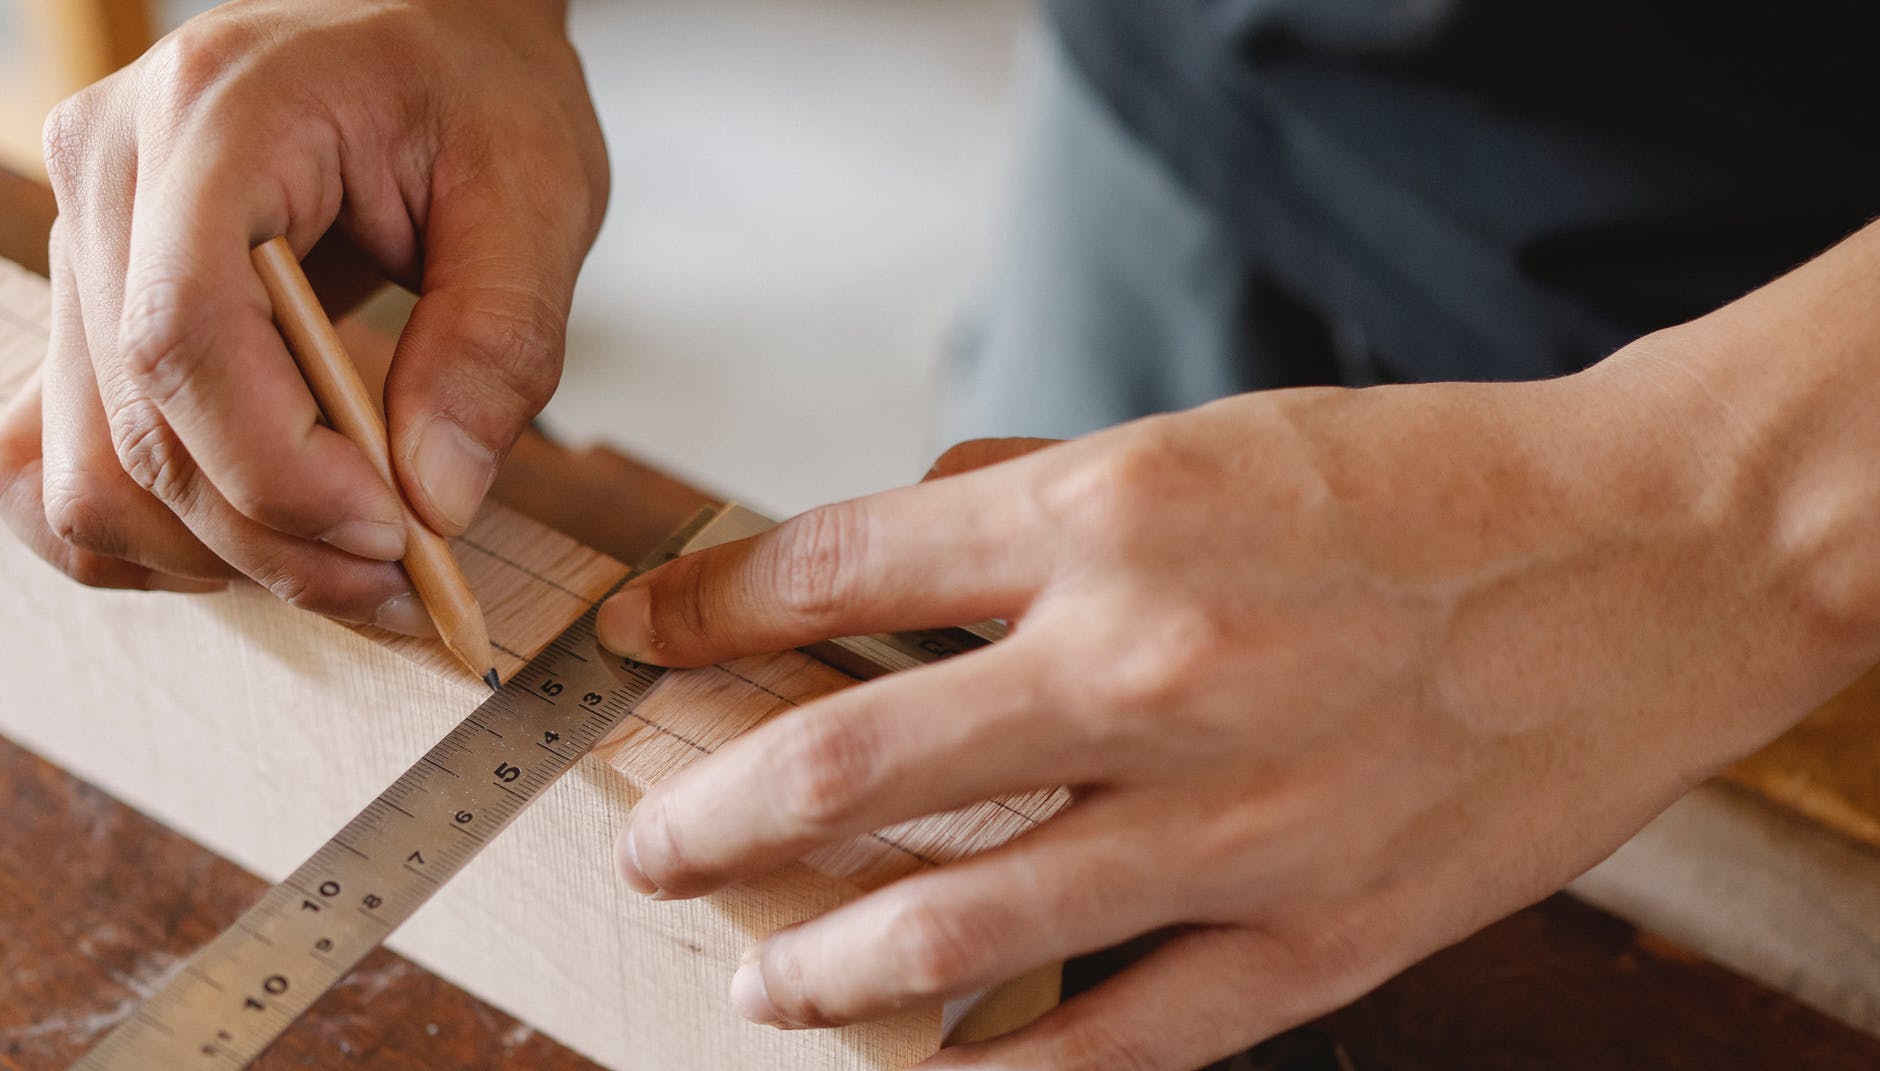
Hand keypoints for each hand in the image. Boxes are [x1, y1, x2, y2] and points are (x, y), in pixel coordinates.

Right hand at [0, 0, 605, 629]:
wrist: (425, 25)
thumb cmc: (478, 88)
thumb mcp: (537, 192)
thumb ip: (497, 343)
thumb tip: (438, 500)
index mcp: (219, 117)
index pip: (187, 335)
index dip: (282, 470)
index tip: (400, 536)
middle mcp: (111, 174)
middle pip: (139, 428)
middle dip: (280, 540)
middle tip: (411, 584)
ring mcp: (84, 241)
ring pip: (88, 469)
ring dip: (222, 554)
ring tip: (356, 566)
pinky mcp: (95, 303)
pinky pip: (61, 461)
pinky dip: (157, 533)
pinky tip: (262, 540)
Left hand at [593, 359, 1869, 1066]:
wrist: (1642, 558)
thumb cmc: (1423, 484)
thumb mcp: (1203, 439)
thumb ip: (1029, 500)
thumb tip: (895, 545)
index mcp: (1109, 518)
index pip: (833, 571)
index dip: (708, 609)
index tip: (651, 637)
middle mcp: (1143, 671)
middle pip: (843, 768)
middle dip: (707, 815)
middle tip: (647, 847)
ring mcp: (1225, 824)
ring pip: (945, 927)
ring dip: (814, 962)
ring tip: (756, 977)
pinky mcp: (1312, 935)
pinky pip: (1112, 1038)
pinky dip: (993, 1067)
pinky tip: (917, 1070)